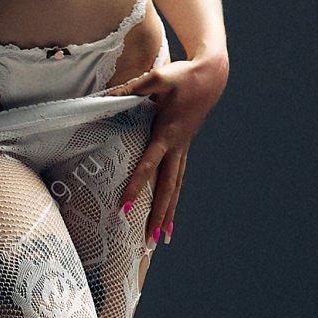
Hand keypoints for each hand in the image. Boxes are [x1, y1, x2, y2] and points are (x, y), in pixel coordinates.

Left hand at [105, 53, 228, 246]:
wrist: (212, 74)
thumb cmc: (183, 74)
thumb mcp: (157, 77)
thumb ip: (132, 88)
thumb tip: (106, 97)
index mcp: (168, 133)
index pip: (149, 164)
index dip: (137, 186)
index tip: (125, 207)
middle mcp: (178, 146)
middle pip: (168, 187)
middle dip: (159, 216)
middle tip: (150, 242)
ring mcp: (183, 148)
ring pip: (176, 187)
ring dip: (169, 214)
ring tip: (162, 239)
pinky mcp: (183, 147)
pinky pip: (177, 178)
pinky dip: (173, 198)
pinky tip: (168, 214)